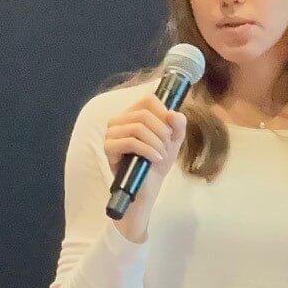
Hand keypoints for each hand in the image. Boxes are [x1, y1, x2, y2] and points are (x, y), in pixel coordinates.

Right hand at [102, 94, 187, 242]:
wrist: (146, 188)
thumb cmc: (156, 162)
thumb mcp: (173, 141)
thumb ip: (178, 124)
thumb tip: (173, 113)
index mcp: (131, 114)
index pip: (148, 99)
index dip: (163, 113)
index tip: (170, 131)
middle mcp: (118, 121)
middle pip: (144, 113)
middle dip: (162, 131)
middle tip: (167, 147)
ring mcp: (111, 134)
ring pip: (137, 127)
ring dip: (156, 142)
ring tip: (161, 155)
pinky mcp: (109, 148)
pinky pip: (131, 142)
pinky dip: (148, 150)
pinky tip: (155, 159)